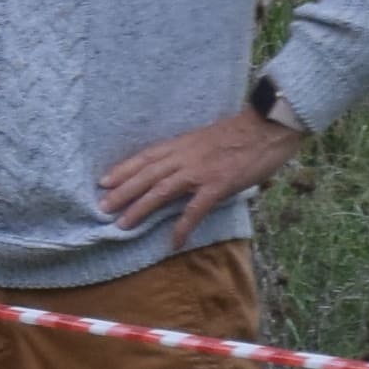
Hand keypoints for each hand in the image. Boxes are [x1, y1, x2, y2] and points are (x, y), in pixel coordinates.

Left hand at [93, 107, 309, 240]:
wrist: (267, 127)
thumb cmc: (241, 132)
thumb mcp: (206, 138)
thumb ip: (189, 152)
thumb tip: (177, 167)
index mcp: (182, 144)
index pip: (146, 157)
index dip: (123, 170)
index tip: (103, 182)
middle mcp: (185, 156)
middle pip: (146, 175)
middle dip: (122, 192)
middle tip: (101, 207)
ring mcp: (200, 171)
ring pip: (161, 191)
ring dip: (140, 208)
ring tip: (123, 225)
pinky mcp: (218, 185)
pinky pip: (195, 209)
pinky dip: (182, 226)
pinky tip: (173, 241)